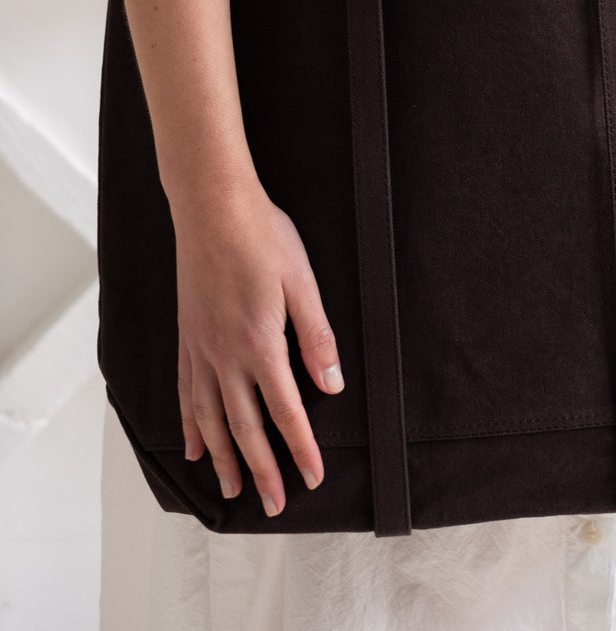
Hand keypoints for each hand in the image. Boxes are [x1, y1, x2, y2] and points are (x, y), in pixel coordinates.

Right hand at [173, 177, 343, 516]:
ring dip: (223, 458)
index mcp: (260, 344)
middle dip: (261, 470)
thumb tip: (331, 384)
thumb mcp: (302, 281)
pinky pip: (186, 392)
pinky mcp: (188, 336)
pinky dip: (190, 425)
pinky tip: (192, 446)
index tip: (312, 478)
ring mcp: (201, 347)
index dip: (300, 448)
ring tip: (232, 490)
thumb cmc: (262, 237)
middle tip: (273, 506)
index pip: (285, 411)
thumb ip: (317, 335)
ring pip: (210, 418)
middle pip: (245, 427)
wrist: (212, 207)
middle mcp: (225, 355)